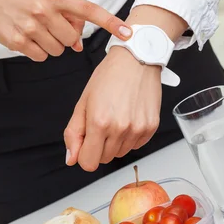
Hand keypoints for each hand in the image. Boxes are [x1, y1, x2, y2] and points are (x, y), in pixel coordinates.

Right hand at [0, 0, 131, 60]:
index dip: (110, 22)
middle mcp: (43, 10)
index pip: (89, 10)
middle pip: (72, 39)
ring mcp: (30, 26)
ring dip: (53, 44)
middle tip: (52, 26)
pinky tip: (29, 38)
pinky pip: (42, 57)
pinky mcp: (18, 41)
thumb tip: (79, 45)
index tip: (127, 32)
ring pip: (59, 50)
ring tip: (38, 30)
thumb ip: (69, 16)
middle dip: (66, 37)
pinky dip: (39, 51)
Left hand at [63, 47, 161, 170]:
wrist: (137, 60)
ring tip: (117, 118)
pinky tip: (129, 117)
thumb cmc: (109, 77)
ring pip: (121, 153)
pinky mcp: (151, 127)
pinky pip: (136, 145)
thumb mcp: (83, 103)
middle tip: (102, 123)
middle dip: (99, 146)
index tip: (86, 142)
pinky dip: (130, 137)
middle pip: (104, 159)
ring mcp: (138, 129)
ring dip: (116, 142)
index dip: (84, 154)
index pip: (88, 163)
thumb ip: (74, 133)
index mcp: (99, 123)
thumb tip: (72, 159)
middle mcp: (120, 129)